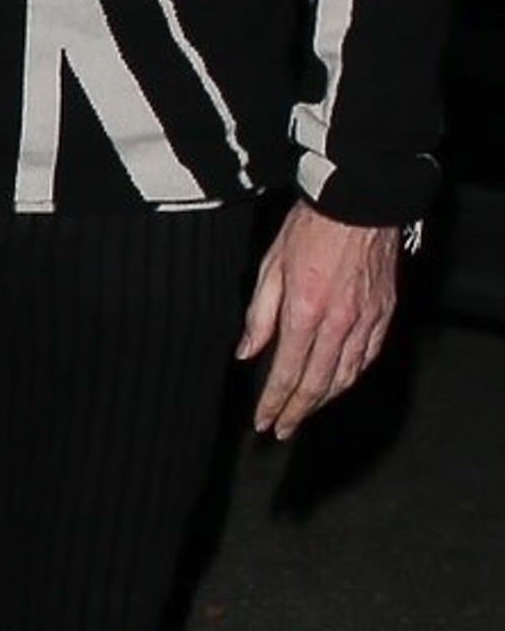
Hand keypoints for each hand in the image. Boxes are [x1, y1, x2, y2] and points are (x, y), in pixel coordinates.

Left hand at [236, 204, 400, 441]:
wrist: (359, 200)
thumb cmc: (311, 226)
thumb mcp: (271, 266)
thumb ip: (259, 315)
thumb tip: (246, 352)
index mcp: (305, 312)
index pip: (286, 373)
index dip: (274, 404)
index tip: (264, 422)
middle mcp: (339, 323)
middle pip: (317, 384)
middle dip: (297, 412)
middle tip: (281, 430)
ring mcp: (366, 319)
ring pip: (346, 375)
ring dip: (324, 400)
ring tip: (305, 412)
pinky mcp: (384, 312)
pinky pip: (368, 356)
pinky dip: (352, 376)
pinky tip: (339, 383)